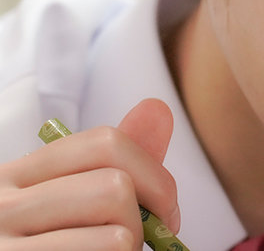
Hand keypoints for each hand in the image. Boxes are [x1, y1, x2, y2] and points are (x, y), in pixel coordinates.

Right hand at [0, 99, 179, 250]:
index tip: (166, 209)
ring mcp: (6, 248)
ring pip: (116, 233)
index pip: (105, 143)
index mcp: (15, 177)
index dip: (154, 173)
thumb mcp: (66, 200)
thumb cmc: (44, 248)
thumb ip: (114, 163)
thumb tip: (158, 108)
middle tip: (143, 243)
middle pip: (115, 187)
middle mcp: (2, 207)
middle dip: (145, 219)